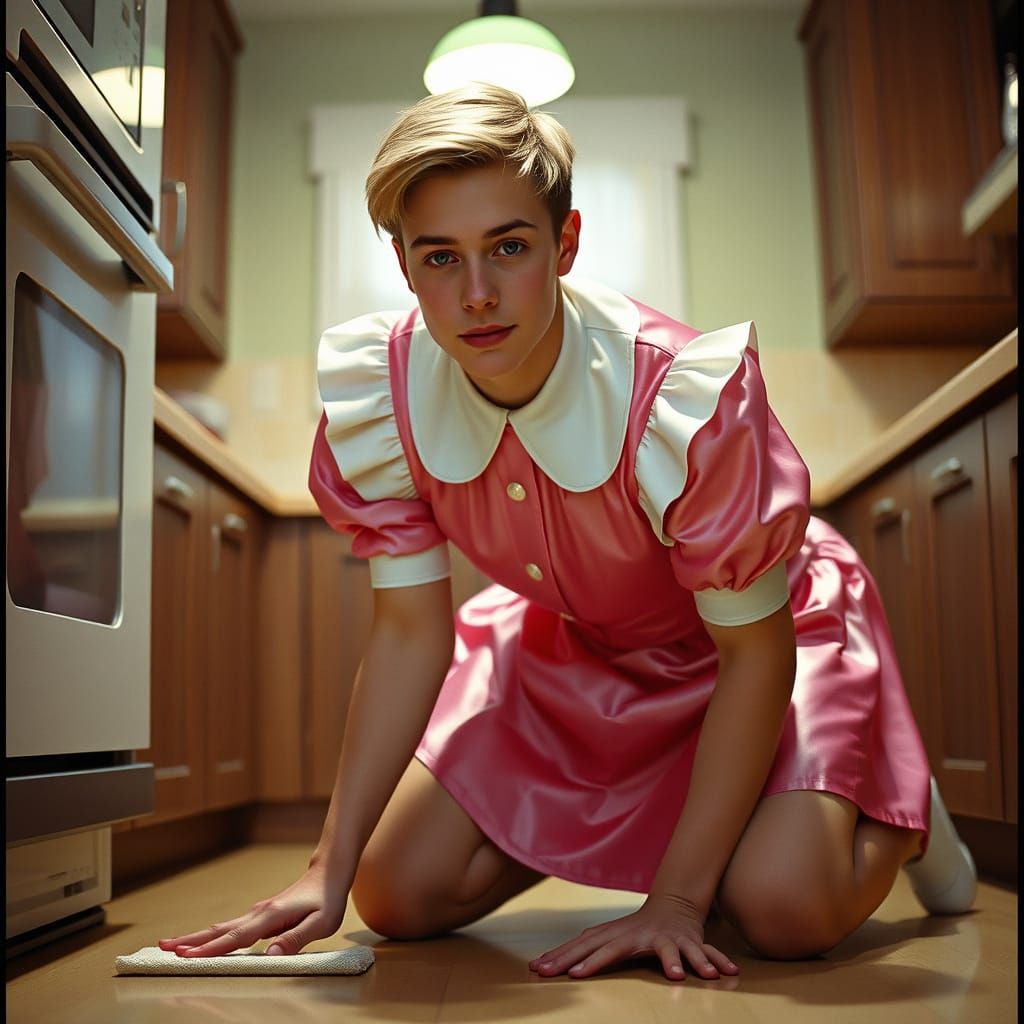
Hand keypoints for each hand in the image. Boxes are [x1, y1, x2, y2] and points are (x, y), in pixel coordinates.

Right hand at [158, 863, 347, 957]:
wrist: (329, 872)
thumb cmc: (327, 899)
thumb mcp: (321, 923)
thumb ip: (296, 939)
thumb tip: (271, 954)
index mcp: (271, 916)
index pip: (237, 937)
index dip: (211, 949)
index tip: (187, 956)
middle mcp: (259, 913)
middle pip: (220, 930)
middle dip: (191, 941)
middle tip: (163, 949)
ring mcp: (257, 913)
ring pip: (222, 927)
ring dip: (196, 937)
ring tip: (171, 945)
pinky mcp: (260, 915)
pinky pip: (231, 928)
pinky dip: (212, 935)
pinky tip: (203, 941)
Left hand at [528, 894, 738, 980]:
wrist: (674, 905)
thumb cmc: (634, 930)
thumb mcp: (607, 938)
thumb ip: (579, 953)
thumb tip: (537, 965)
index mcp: (614, 935)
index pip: (582, 946)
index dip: (561, 958)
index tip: (541, 970)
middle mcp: (634, 934)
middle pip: (609, 948)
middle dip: (591, 961)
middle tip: (574, 975)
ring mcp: (661, 937)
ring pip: (665, 950)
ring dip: (670, 961)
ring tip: (673, 977)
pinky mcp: (687, 941)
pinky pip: (699, 952)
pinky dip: (707, 960)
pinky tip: (714, 974)